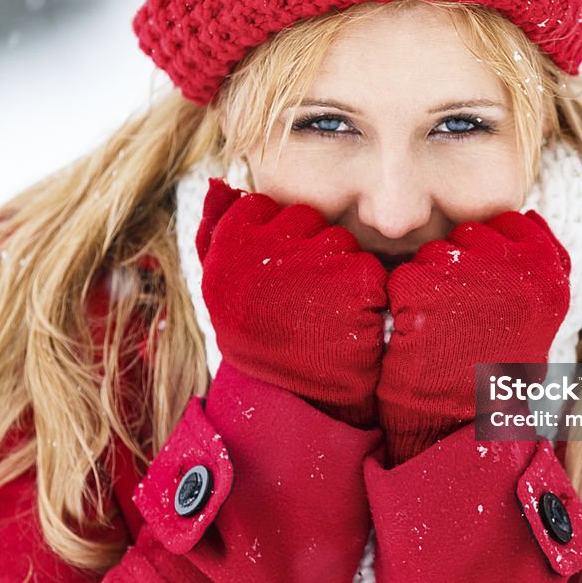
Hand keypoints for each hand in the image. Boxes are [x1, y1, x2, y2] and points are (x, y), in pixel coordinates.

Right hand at [196, 178, 388, 426]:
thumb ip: (215, 228)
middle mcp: (267, 250)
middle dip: (308, 251)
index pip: (264, 208)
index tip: (269, 276)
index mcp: (231, 244)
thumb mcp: (220, 284)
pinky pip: (366, 267)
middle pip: (305, 220)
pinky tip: (344, 321)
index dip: (272, 240)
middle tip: (297, 296)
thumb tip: (219, 183)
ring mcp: (314, 264)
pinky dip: (363, 293)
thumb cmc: (254, 334)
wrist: (290, 399)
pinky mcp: (356, 282)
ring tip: (318, 312)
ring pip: (339, 242)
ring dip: (336, 272)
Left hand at [376, 210, 570, 464]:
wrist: (459, 428)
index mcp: (550, 275)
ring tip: (444, 329)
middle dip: (460, 264)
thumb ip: (538, 266)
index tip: (490, 296)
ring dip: (431, 283)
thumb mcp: (539, 318)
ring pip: (435, 251)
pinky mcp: (422, 286)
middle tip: (464, 316)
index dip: (494, 254)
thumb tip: (526, 214)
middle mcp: (516, 269)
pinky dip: (404, 302)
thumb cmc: (498, 374)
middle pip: (473, 233)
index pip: (513, 224)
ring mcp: (468, 275)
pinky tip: (420, 334)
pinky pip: (405, 275)